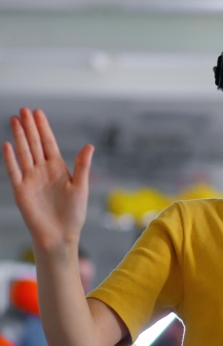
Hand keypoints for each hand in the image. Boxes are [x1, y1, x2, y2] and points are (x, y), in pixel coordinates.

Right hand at [3, 109, 93, 250]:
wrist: (60, 236)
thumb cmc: (73, 214)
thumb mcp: (81, 187)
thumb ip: (82, 166)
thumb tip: (90, 146)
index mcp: (58, 168)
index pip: (48, 143)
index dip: (43, 127)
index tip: (38, 112)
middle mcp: (42, 171)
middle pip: (34, 144)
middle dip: (29, 127)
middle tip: (24, 109)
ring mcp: (31, 179)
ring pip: (24, 153)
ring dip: (19, 137)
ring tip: (15, 120)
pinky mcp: (21, 191)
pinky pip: (14, 172)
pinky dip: (11, 159)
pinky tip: (8, 145)